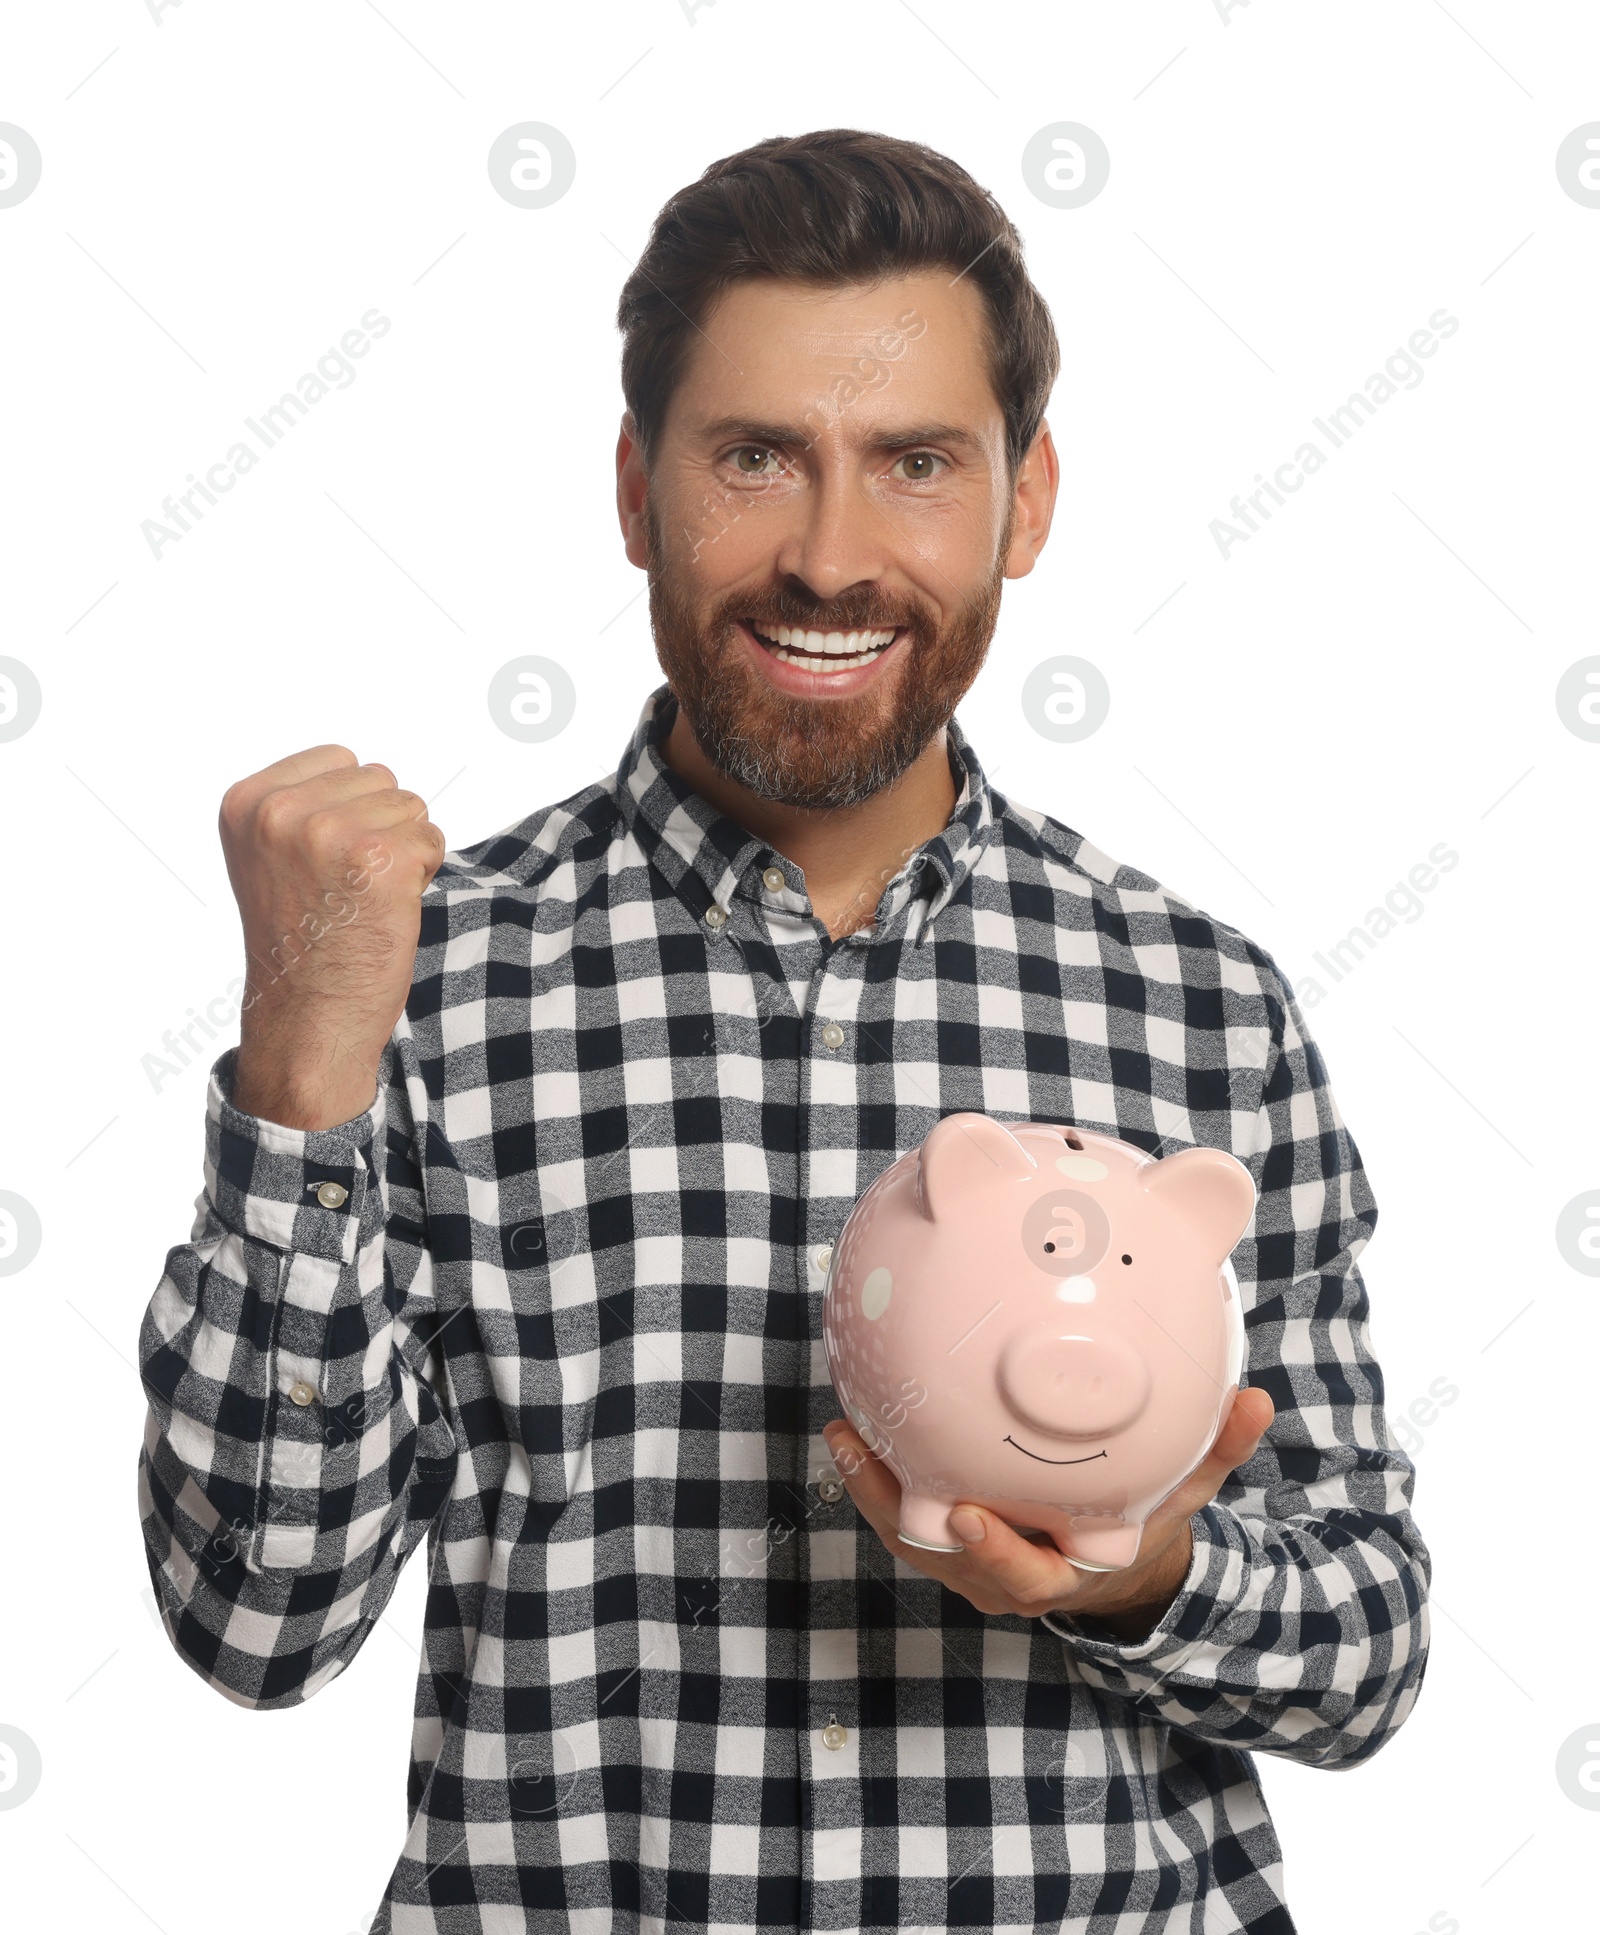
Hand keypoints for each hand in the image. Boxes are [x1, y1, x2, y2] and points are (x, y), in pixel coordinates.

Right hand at [219, 745, 445, 1129]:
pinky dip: (422, 874)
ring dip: (403, 851)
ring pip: (410, 807)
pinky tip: (387, 909)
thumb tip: (365, 769)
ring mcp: (330, 833)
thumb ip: (303, 804)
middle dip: (379, 828)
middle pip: (380, 778)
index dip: (349, 808)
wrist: (307, 1016)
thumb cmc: (300, 941)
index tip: (323, 863)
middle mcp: (281, 812)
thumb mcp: (270, 856)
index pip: (339, 759)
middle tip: (347, 887)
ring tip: (364, 898)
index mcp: (247, 802)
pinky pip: (431, 839)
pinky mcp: (381, 860)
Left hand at [822, 1387, 1274, 1636]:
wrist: (1116, 1569)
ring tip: (841, 1433)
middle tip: (860, 1453)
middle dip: (894, 1512)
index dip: (991, 1553)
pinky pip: (901, 1518)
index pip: (1020, 1576)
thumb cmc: (1145, 1527)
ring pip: (906, 1538)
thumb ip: (1217, 1452)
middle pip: (939, 1559)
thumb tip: (1255, 1402)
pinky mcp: (946, 1542)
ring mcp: (970, 1567)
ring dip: (868, 1490)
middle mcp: (1005, 1579)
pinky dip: (875, 1481)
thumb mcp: (1184, 1496)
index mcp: (1060, 1574)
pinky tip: (855, 1428)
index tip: (965, 1515)